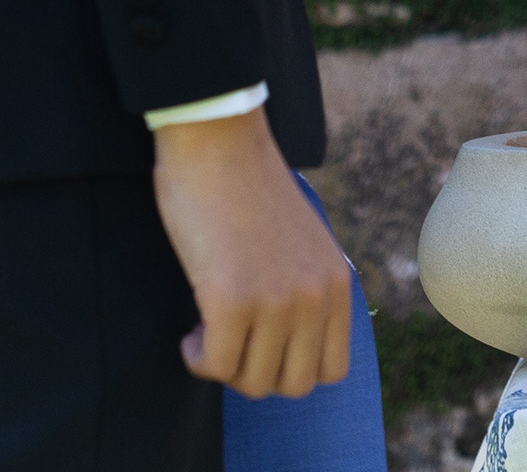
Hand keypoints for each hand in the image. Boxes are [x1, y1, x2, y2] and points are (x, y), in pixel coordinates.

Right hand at [154, 109, 355, 395]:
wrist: (217, 140)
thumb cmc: (248, 189)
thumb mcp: (303, 242)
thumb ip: (307, 289)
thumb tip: (289, 345)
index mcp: (337, 283)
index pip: (330, 370)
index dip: (288, 366)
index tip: (261, 341)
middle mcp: (316, 296)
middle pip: (292, 385)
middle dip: (254, 372)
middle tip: (229, 338)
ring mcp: (277, 300)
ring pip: (252, 382)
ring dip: (224, 365)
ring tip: (207, 327)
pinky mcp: (232, 299)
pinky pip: (216, 366)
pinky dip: (198, 358)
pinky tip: (190, 330)